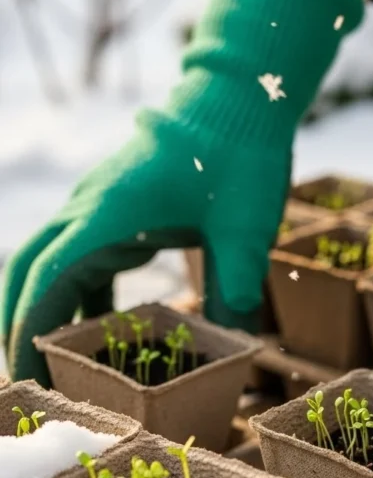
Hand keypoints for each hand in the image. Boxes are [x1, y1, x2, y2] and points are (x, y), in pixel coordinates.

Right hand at [1, 0, 363, 383]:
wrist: (238, 97)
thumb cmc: (240, 155)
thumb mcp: (245, 230)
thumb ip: (237, 289)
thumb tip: (240, 349)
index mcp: (109, 212)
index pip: (50, 277)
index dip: (31, 327)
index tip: (27, 373)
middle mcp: (90, 207)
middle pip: (29, 268)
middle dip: (19, 322)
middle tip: (27, 380)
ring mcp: (98, 204)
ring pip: (50, 261)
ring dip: (44, 308)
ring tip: (51, 364)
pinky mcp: (115, 206)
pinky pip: (82, 256)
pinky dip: (79, 295)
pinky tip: (97, 331)